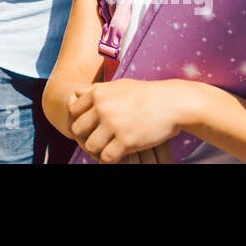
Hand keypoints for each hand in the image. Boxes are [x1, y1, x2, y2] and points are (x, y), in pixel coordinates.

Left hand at [68, 78, 188, 162]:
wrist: (172, 103)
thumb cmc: (145, 94)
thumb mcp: (118, 86)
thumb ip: (96, 90)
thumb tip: (76, 92)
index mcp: (98, 94)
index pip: (73, 111)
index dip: (79, 120)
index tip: (90, 126)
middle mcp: (102, 108)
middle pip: (77, 130)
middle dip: (86, 136)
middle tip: (97, 140)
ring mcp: (113, 125)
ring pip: (90, 146)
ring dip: (98, 149)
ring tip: (108, 148)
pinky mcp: (126, 141)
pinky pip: (107, 158)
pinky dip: (110, 159)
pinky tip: (119, 155)